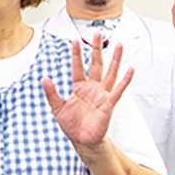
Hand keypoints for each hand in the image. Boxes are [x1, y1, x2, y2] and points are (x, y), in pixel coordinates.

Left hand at [42, 33, 134, 148]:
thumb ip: (52, 94)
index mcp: (79, 87)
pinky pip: (118, 90)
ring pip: (110, 73)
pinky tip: (130, 69)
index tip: (74, 40)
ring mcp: (102, 94)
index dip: (76, 54)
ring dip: (115, 59)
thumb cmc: (72, 125)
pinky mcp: (109, 104)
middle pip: (95, 64)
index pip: (77, 67)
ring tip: (119, 45)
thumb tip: (44, 78)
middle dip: (96, 49)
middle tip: (97, 33)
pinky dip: (125, 80)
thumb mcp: (58, 109)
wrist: (83, 141)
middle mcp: (92, 88)